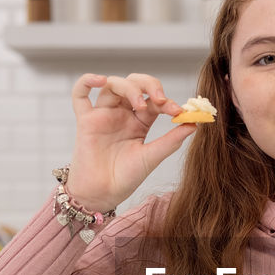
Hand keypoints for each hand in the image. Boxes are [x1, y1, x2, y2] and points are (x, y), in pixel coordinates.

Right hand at [65, 72, 198, 210]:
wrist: (103, 194)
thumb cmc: (126, 178)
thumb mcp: (152, 157)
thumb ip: (171, 140)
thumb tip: (194, 124)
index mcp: (140, 122)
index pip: (154, 102)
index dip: (167, 102)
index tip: (179, 112)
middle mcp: (122, 114)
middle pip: (134, 84)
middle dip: (149, 86)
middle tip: (159, 99)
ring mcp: (103, 115)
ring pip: (112, 85)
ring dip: (128, 87)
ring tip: (139, 103)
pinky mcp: (85, 120)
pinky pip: (80, 95)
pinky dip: (87, 81)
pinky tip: (100, 79)